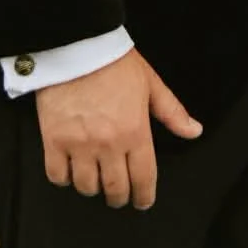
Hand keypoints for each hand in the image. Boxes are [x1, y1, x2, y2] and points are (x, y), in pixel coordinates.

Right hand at [35, 49, 201, 210]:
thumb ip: (172, 112)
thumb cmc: (116, 63)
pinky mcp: (53, 140)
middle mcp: (108, 144)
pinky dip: (64, 178)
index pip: (144, 178)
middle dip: (119, 197)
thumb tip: (194, 131)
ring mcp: (79, 144)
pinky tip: (71, 171)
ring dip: (93, 187)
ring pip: (86, 186)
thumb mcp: (151, 84)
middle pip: (115, 189)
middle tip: (119, 195)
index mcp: (136, 131)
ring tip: (95, 179)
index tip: (142, 201)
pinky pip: (58, 175)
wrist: (77, 45)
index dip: (144, 196)